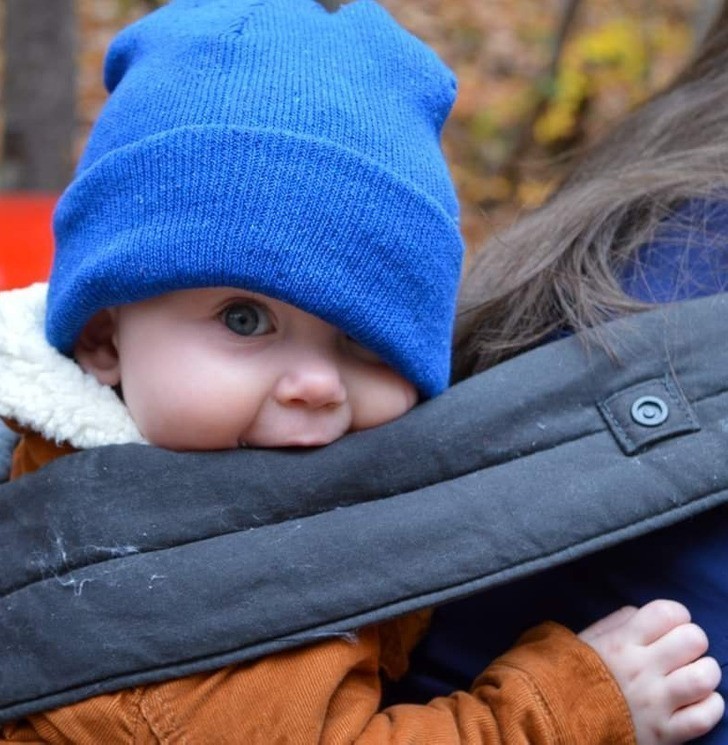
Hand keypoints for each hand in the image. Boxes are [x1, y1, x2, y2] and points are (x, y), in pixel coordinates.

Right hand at [579, 600, 723, 743]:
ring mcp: (656, 703)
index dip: (676, 615)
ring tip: (692, 676)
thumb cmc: (570, 675)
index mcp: (622, 642)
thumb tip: (641, 614)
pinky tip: (696, 701)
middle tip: (681, 652)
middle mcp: (642, 668)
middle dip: (692, 641)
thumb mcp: (584, 639)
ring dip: (704, 672)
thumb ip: (614, 623)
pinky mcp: (665, 733)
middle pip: (694, 639)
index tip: (669, 626)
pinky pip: (706, 716)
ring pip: (705, 677)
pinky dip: (710, 706)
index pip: (668, 612)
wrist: (556, 719)